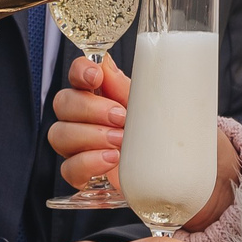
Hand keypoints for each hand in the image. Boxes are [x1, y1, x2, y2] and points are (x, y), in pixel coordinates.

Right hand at [47, 57, 241, 227]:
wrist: (182, 172)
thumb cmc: (167, 134)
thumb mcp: (156, 108)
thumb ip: (130, 88)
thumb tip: (108, 65)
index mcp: (101, 94)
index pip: (77, 73)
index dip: (80, 70)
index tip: (96, 76)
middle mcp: (84, 118)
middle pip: (63, 103)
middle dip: (90, 108)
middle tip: (121, 117)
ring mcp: (80, 147)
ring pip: (59, 135)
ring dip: (89, 135)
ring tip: (121, 142)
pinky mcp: (85, 176)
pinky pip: (69, 169)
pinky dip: (87, 163)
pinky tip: (111, 160)